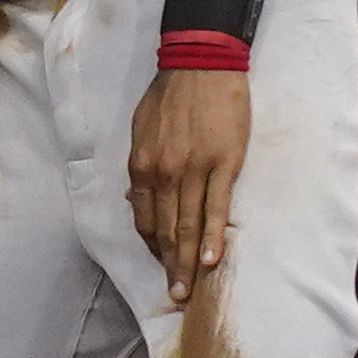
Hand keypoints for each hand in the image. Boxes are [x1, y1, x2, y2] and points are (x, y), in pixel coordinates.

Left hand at [128, 68, 248, 305]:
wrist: (201, 62)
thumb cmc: (170, 94)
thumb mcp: (140, 127)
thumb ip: (139, 165)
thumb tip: (134, 196)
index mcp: (142, 165)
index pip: (145, 218)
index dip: (152, 246)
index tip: (161, 265)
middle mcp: (163, 173)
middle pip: (166, 230)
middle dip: (170, 265)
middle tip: (175, 295)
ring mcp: (194, 170)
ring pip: (190, 226)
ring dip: (189, 261)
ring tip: (190, 289)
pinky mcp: (223, 164)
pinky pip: (216, 208)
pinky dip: (213, 237)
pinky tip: (213, 260)